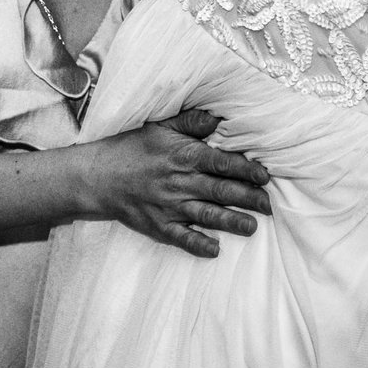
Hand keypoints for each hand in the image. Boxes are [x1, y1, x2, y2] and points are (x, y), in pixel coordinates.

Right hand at [85, 106, 271, 258]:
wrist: (98, 176)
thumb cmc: (132, 147)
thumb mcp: (161, 126)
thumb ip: (192, 122)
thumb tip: (219, 117)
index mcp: (183, 156)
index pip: (222, 163)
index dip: (246, 170)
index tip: (265, 177)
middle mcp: (180, 182)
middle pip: (220, 191)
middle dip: (248, 198)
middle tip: (269, 205)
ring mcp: (169, 206)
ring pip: (207, 216)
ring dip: (231, 222)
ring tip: (252, 227)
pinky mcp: (158, 226)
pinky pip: (181, 238)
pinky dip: (199, 245)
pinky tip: (216, 250)